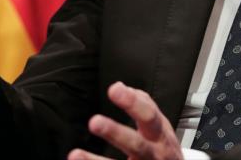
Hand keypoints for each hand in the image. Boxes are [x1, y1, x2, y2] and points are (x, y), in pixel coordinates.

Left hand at [68, 82, 182, 159]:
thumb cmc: (164, 147)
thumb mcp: (160, 124)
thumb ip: (144, 104)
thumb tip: (123, 87)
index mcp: (159, 134)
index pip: (148, 115)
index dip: (132, 102)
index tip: (115, 89)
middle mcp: (153, 154)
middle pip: (136, 144)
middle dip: (115, 133)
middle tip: (95, 122)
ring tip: (76, 154)